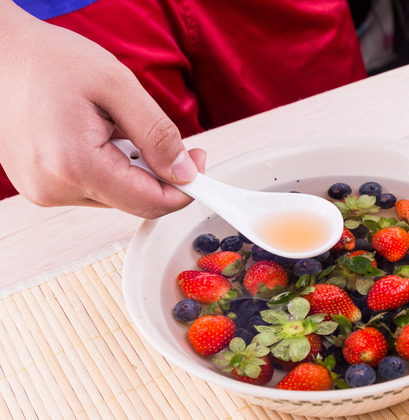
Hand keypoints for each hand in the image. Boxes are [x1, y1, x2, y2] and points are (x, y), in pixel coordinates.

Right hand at [0, 2, 205, 217]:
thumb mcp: (117, 85)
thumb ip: (157, 133)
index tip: (200, 163)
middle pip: (135, 201)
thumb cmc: (48, 60)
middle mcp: (54, 188)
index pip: (151, 203)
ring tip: (114, 126)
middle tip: (164, 136)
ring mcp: (43, 191)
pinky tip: (97, 135)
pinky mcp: (40, 186)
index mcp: (75, 166)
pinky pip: (94, 187)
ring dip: (132, 168)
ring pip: (116, 196)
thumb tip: (185, 172)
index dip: (186, 188)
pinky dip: (109, 166)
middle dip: (159, 173)